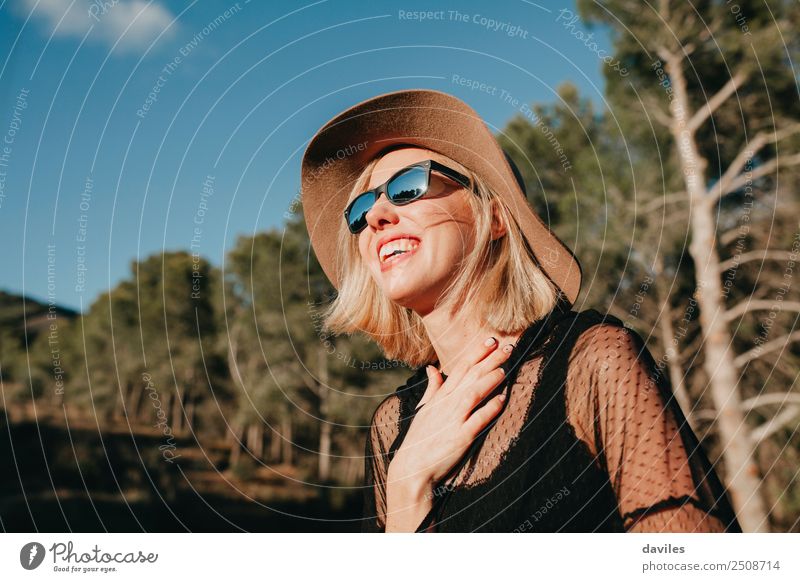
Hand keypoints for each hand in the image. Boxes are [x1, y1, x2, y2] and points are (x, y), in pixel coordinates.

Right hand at [388, 336, 514, 490]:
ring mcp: (454, 420)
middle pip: (471, 376)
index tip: (491, 340)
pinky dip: (491, 408)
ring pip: (474, 393)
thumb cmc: (419, 439)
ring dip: (490, 380)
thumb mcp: (423, 409)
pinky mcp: (461, 437)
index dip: (477, 352)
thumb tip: (432, 368)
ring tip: (504, 368)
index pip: (461, 368)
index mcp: (440, 396)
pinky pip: (478, 419)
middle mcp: (447, 404)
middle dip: (490, 359)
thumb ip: (432, 388)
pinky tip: (503, 399)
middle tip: (507, 346)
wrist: (412, 468)